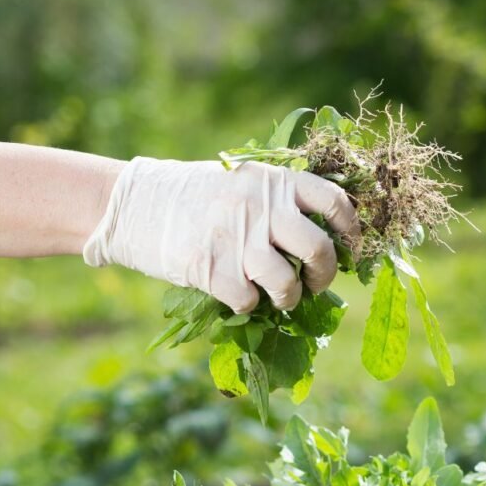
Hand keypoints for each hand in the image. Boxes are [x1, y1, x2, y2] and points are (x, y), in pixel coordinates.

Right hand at [83, 157, 358, 312]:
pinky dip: (249, 305)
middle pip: (319, 249)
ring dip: (289, 298)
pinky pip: (249, 301)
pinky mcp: (212, 269)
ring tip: (281, 298)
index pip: (333, 201)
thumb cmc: (194, 196)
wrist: (134, 204)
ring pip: (287, 284)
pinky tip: (239, 295)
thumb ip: (278, 199)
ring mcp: (237, 239)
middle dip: (325, 273)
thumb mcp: (241, 180)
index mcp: (274, 181)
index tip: (351, 245)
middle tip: (316, 281)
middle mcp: (261, 207)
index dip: (351, 227)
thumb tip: (324, 235)